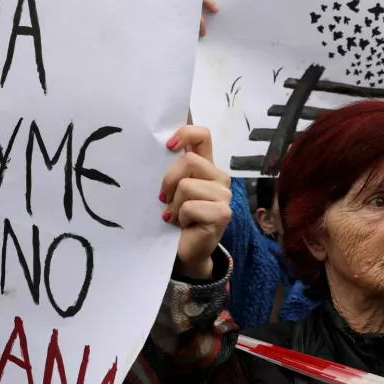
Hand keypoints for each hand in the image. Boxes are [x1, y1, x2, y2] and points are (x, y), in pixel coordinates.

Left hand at [159, 125, 231, 279]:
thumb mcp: (169, 189)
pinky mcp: (223, 213)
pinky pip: (191, 206)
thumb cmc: (173, 218)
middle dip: (169, 181)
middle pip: (190, 160)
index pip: (203, 135)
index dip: (186, 132)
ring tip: (175, 216)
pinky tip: (184, 225)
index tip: (168, 146)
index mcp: (206, 166)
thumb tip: (159, 145)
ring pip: (187, 185)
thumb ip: (170, 169)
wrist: (183, 251)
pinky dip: (180, 217)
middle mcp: (218, 177)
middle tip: (164, 200)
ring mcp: (224, 195)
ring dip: (174, 204)